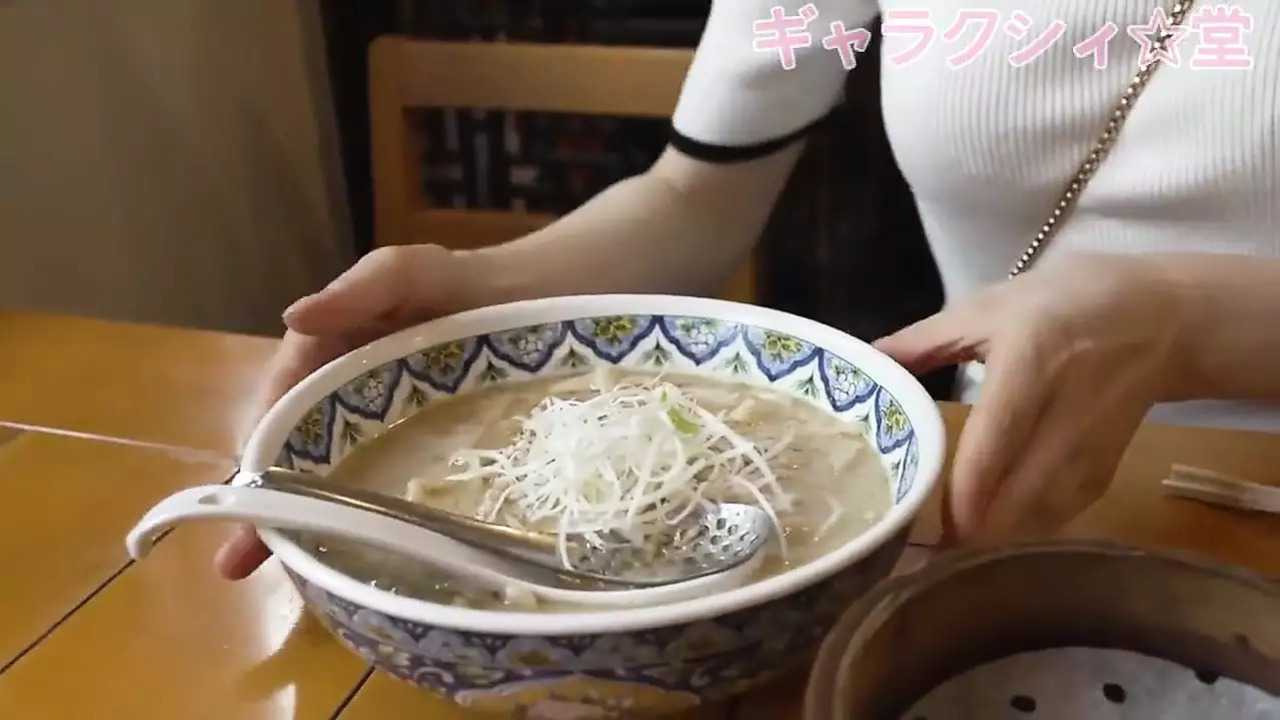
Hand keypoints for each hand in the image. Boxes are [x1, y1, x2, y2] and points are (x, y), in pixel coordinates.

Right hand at [215, 244, 470, 578]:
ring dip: (302, 521)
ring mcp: (374, 426)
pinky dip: (360, 518)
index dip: (257, 450)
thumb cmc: (457, 280)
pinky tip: (354, 559)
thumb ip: (357, 290)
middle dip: (264, 503)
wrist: (529, 298)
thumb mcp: (407, 272)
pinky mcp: (412, 447)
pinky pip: (378, 483)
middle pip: (290, 452)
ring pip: (327, 476)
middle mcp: (336, 396)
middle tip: (240, 559)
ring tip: (285, 573)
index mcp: (319, 355)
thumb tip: (293, 317)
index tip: (246, 496)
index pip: (276, 407)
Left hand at [874, 253, 1191, 542]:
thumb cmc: (1064, 302)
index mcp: (1031, 358)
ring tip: (953, 549)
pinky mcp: (1108, 465)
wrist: (1162, 318)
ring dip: (1002, 535)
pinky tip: (997, 536)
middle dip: (977, 527)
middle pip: (1024, 488)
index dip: (970, 486)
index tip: (937, 520)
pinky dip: (1030, 529)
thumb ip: (923, 341)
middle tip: (927, 547)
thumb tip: (867, 360)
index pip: (999, 435)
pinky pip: (1066, 510)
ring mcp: (1093, 441)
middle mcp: (1066, 407)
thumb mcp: (989, 306)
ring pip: (1046, 508)